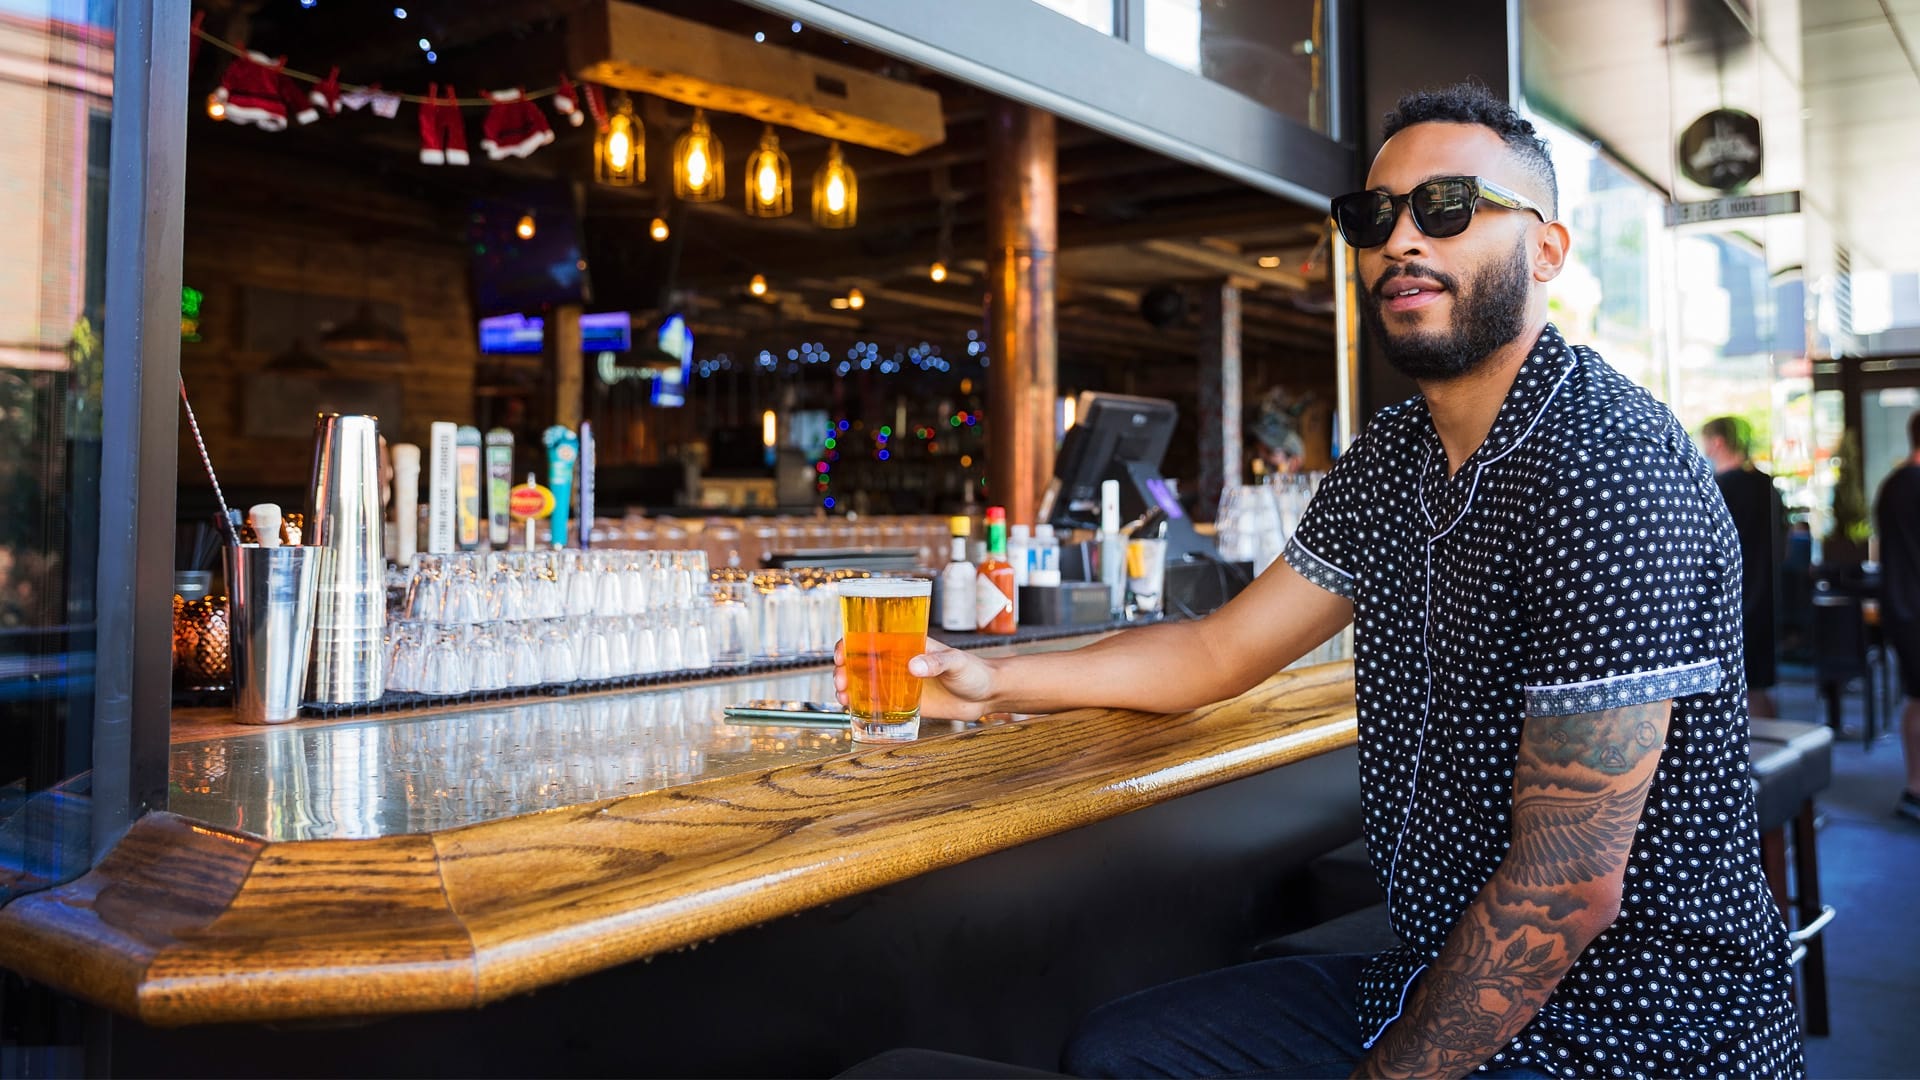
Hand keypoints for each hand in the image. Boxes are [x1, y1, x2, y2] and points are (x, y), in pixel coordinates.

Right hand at [833, 636, 997, 720]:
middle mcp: (898, 662)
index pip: (871, 637)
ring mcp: (899, 683)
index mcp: (907, 644)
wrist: (987, 695)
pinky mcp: (905, 703)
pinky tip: (853, 710)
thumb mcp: (956, 661)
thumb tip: (913, 665)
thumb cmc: (974, 670)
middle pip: (860, 661)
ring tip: (843, 698)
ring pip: (864, 682)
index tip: (841, 653)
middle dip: (842, 669)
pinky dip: (861, 705)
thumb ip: (936, 661)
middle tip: (840, 681)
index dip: (849, 643)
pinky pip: (877, 703)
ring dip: (847, 687)